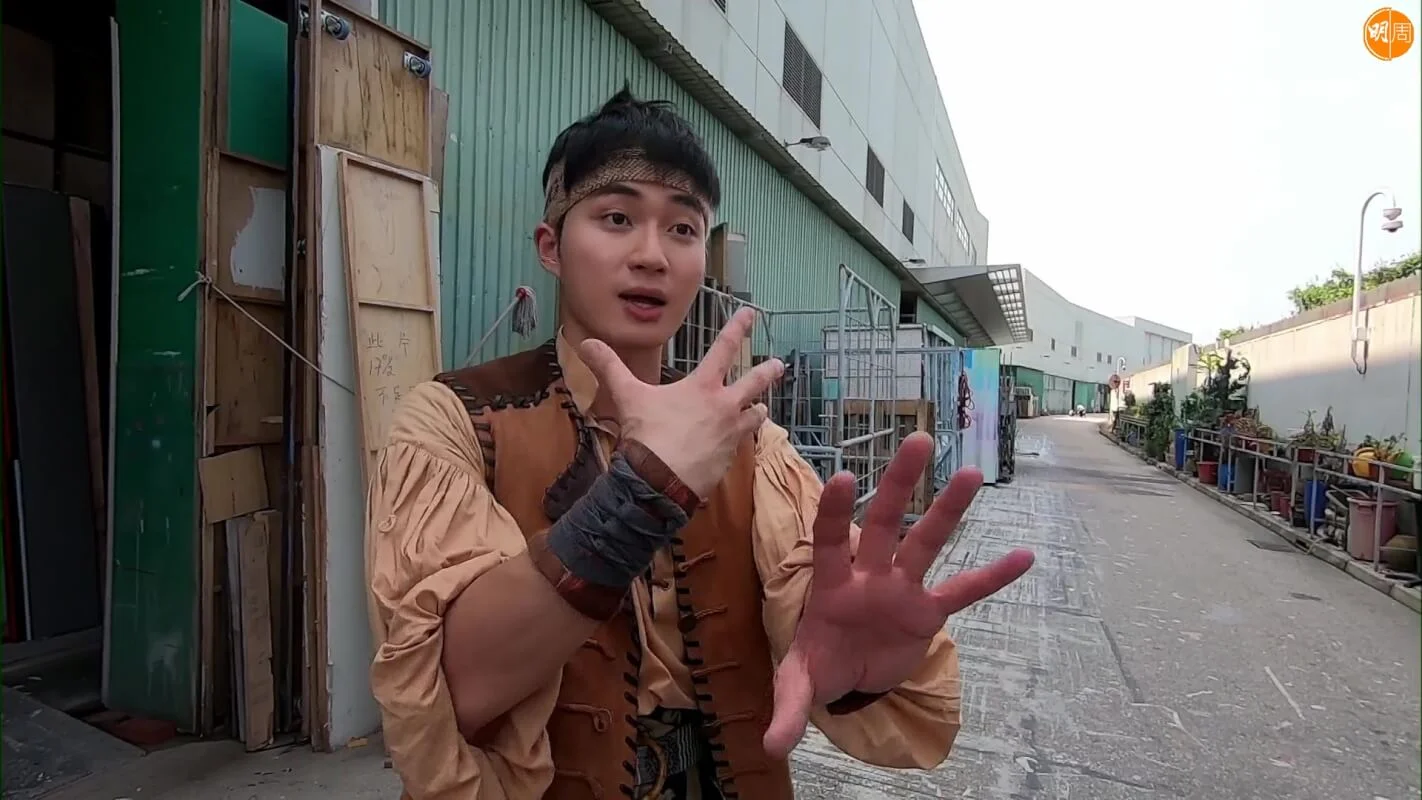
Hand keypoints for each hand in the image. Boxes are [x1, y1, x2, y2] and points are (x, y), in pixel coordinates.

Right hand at [579, 307, 784, 498]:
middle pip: (755, 383)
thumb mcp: (627, 397)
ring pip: (756, 416)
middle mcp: (725, 407)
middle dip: (768, 371)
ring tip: (760, 409)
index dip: (738, 328)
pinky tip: (735, 443)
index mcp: (703, 387)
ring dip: (757, 410)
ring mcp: (731, 434)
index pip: (724, 349)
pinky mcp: (730, 459)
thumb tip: (586, 342)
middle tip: (780, 365)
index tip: (752, 313)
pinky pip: (741, 444)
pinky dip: (739, 440)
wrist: (660, 482)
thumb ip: (609, 367)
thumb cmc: (647, 436)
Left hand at [762, 432, 1034, 758]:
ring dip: (947, 510)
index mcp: (831, 584)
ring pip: (926, 542)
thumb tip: (772, 747)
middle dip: (897, 484)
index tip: (843, 476)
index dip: (835, 511)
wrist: (846, 676)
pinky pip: (963, 592)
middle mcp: (868, 575)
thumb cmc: (818, 664)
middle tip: (916, 440)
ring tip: (970, 472)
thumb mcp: (799, 684)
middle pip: (883, 523)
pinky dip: (992, 577)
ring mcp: (901, 589)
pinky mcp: (927, 613)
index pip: (830, 540)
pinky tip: (1024, 555)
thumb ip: (789, 708)